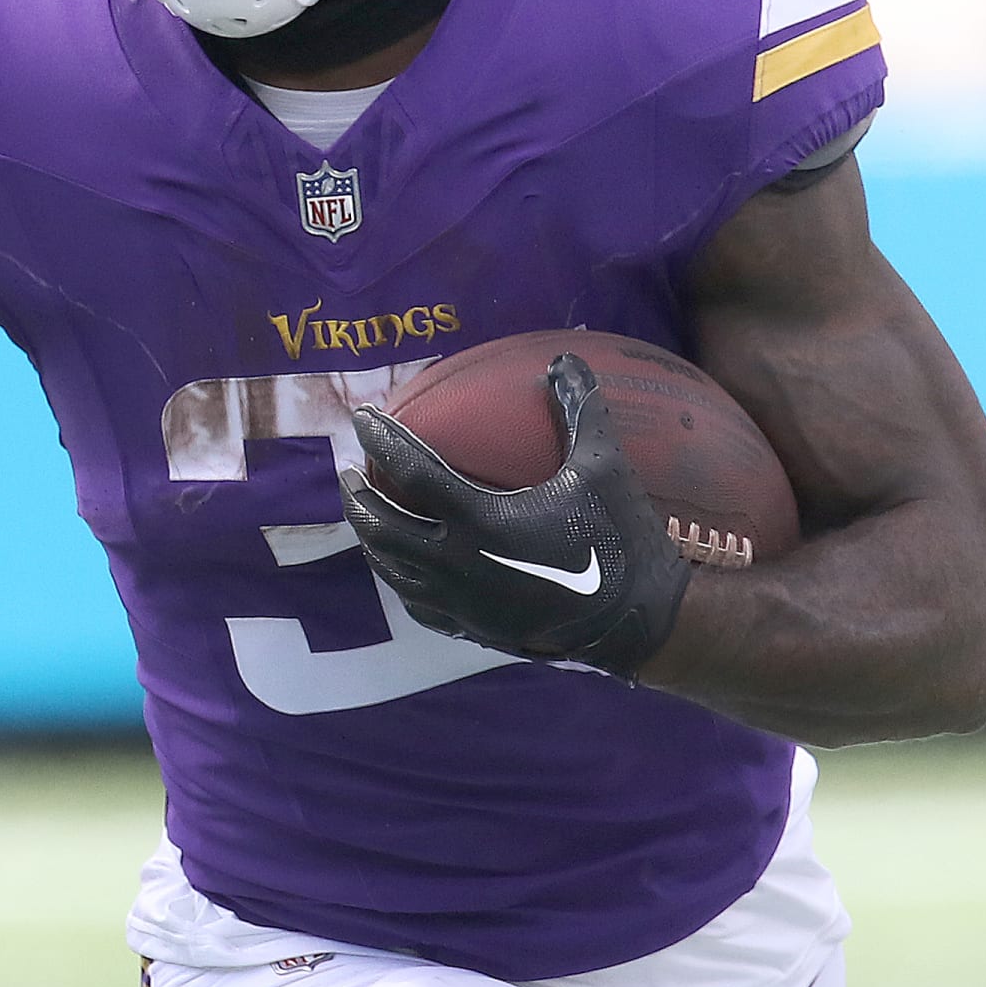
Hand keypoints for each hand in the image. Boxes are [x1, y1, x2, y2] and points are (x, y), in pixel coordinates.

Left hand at [341, 352, 690, 676]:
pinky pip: (416, 602)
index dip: (383, 440)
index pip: (412, 473)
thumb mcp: (603, 465)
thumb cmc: (621, 538)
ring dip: (370, 536)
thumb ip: (579, 407)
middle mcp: (458, 565)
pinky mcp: (471, 628)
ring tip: (363, 510)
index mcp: (482, 521)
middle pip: (382, 526)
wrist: (638, 622)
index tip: (363, 416)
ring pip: (391, 569)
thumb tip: (566, 358)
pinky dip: (398, 577)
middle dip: (358, 496)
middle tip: (348, 469)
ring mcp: (460, 603)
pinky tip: (397, 564)